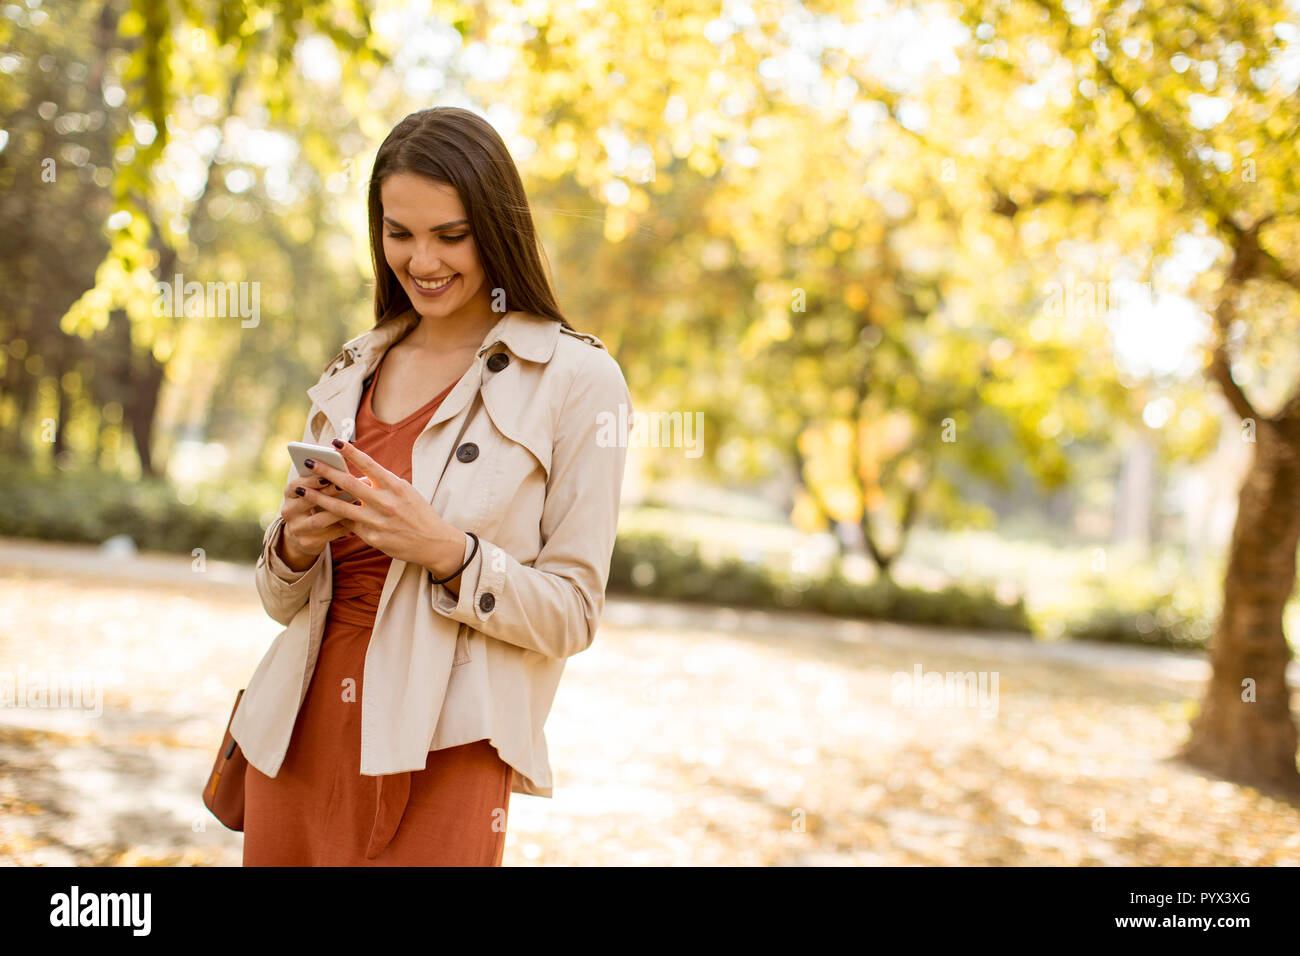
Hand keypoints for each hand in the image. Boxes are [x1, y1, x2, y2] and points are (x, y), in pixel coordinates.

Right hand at [278, 468, 353, 568]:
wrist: (303, 535)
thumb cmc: (315, 505)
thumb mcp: (314, 492)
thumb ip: (326, 481)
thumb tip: (354, 474)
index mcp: (289, 495)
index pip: (295, 485)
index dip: (310, 480)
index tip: (327, 475)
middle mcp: (289, 512)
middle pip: (307, 502)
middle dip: (326, 493)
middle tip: (344, 486)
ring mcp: (297, 529)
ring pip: (319, 520)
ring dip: (338, 511)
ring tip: (356, 502)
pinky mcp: (308, 542)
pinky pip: (329, 534)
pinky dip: (344, 525)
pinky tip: (358, 518)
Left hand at [296, 439, 466, 574]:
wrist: (434, 542)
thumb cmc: (419, 513)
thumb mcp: (405, 492)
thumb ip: (382, 483)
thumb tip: (358, 476)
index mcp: (395, 486)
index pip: (369, 464)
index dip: (350, 452)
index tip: (335, 442)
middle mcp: (386, 502)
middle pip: (349, 484)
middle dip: (326, 472)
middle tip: (308, 463)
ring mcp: (378, 521)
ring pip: (341, 507)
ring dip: (318, 498)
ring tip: (302, 490)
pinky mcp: (373, 538)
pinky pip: (349, 526)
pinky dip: (335, 518)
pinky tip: (319, 513)